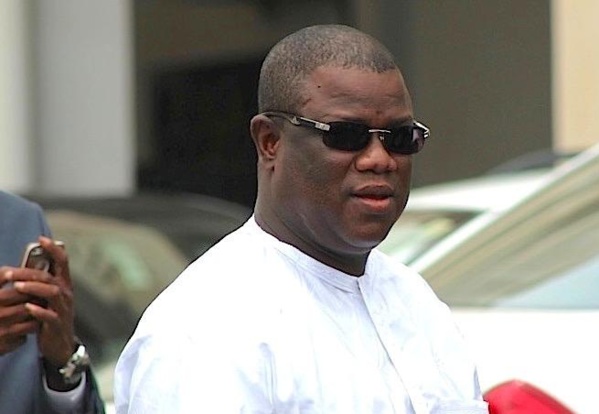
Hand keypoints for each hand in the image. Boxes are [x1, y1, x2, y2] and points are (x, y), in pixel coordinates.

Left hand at [7, 237, 75, 365]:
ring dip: (33, 288)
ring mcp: (63, 309)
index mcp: (64, 284)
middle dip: (30, 272)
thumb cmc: (50, 316)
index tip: (41, 239)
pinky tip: (27, 308)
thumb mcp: (48, 298)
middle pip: (50, 277)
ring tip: (16, 287)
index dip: (54, 249)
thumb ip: (40, 283)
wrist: (60, 344)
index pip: (63, 261)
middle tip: (9, 273)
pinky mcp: (57, 324)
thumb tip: (21, 268)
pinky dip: (38, 311)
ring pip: (52, 293)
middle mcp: (65, 293)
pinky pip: (49, 315)